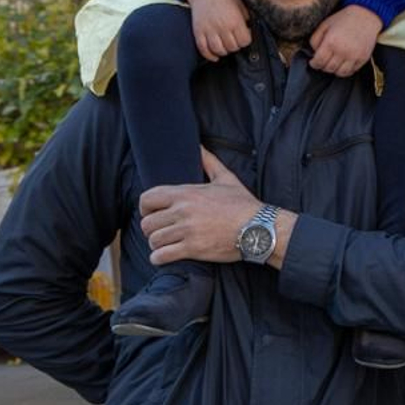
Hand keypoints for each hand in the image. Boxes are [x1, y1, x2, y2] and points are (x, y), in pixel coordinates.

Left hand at [140, 148, 263, 265]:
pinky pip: (161, 256)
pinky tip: (166, 256)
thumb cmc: (243, 204)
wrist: (259, 228)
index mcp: (186, 194)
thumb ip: (209, 162)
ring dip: (157, 244)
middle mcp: (183, 211)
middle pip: (147, 223)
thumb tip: (199, 146)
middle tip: (161, 232)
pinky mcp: (192, 249)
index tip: (152, 213)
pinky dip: (159, 258)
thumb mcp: (227, 179)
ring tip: (165, 245)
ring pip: (154, 240)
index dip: (145, 208)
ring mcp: (187, 231)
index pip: (147, 199)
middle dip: (151, 229)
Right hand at [185, 0, 251, 61]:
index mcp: (235, 21)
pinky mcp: (198, 32)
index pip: (244, 41)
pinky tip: (215, 55)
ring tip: (226, 46)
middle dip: (236, 46)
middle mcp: (222, 27)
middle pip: (232, 47)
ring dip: (224, 51)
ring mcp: (208, 30)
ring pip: (219, 50)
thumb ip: (246, 20)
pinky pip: (203, 49)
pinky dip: (209, 55)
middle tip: (235, 40)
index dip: (246, 40)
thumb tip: (249, 32)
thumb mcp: (241, 5)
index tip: (244, 36)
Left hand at [310, 5, 382, 75]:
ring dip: (334, 70)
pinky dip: (346, 70)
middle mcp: (343, 51)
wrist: (366, 15)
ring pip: (340, 73)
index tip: (313, 62)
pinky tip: (343, 64)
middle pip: (328, 68)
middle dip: (323, 66)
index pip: (319, 61)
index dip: (314, 64)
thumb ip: (315, 39)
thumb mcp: (325, 25)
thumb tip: (314, 52)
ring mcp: (354, 56)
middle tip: (323, 62)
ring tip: (333, 64)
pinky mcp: (363, 58)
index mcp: (331, 42)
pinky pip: (352, 71)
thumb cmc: (344, 19)